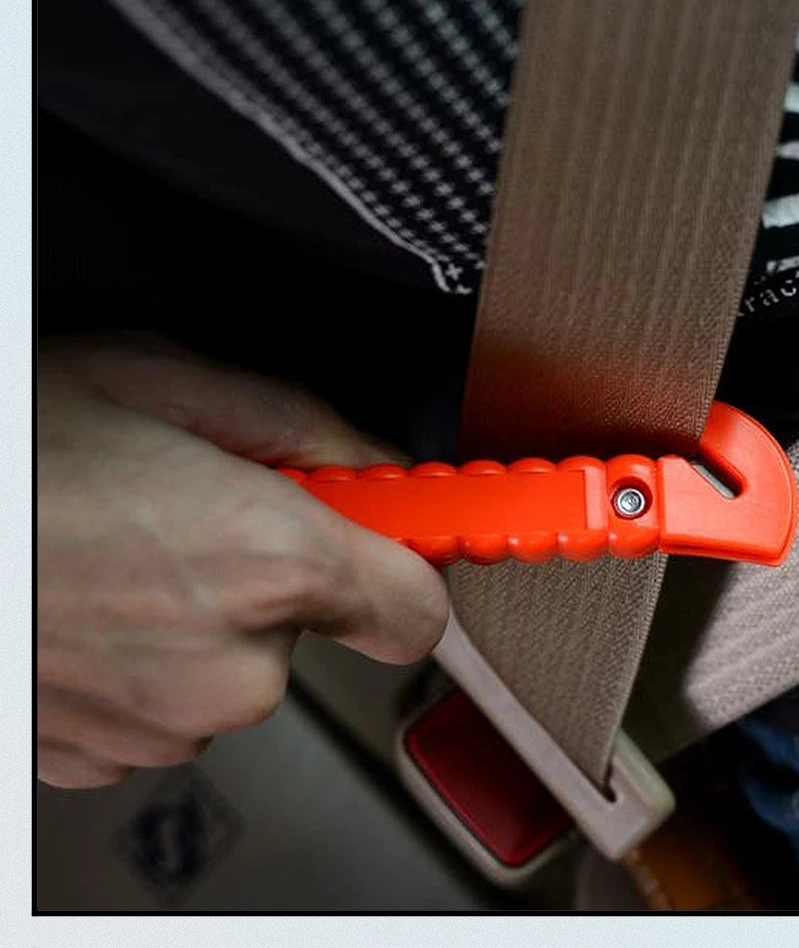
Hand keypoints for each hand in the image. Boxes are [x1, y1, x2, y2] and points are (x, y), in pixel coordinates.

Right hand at [37, 335, 448, 787]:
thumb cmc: (18, 443)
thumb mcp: (171, 382)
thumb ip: (306, 427)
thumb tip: (378, 462)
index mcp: (267, 562)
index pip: (417, 608)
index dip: (410, 566)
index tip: (413, 540)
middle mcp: (228, 666)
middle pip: (323, 631)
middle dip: (287, 576)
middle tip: (211, 515)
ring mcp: (163, 725)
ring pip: (239, 670)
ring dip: (209, 616)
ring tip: (130, 551)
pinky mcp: (104, 757)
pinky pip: (173, 706)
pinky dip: (154, 658)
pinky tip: (97, 599)